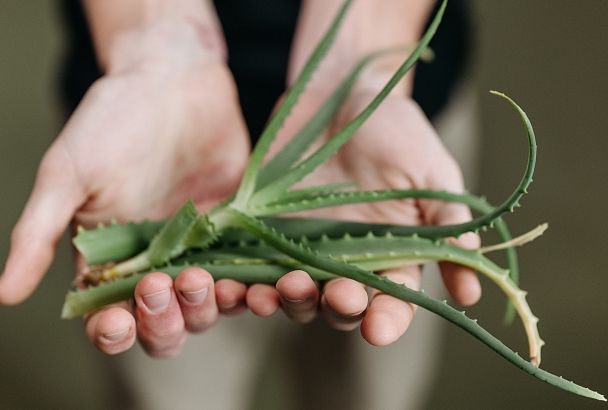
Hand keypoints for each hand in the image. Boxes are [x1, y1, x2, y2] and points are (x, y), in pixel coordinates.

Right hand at [0, 22, 249, 355]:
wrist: (173, 79)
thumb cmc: (111, 121)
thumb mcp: (67, 175)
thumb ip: (39, 234)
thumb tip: (3, 293)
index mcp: (110, 260)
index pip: (110, 317)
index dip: (114, 331)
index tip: (118, 321)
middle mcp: (157, 263)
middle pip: (165, 324)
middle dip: (164, 320)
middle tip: (164, 284)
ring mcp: (201, 249)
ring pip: (209, 305)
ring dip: (208, 307)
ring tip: (206, 281)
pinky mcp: (239, 231)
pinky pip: (250, 271)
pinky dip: (255, 287)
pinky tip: (258, 285)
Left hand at [243, 86, 480, 345]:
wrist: (342, 92)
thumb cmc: (396, 130)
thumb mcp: (431, 173)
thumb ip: (447, 226)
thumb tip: (472, 293)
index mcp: (391, 254)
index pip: (392, 302)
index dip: (387, 320)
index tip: (379, 329)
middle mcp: (346, 260)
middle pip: (340, 306)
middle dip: (338, 308)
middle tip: (336, 295)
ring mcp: (303, 248)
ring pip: (294, 294)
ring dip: (287, 301)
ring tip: (278, 292)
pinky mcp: (266, 230)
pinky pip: (252, 266)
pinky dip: (242, 282)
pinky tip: (233, 284)